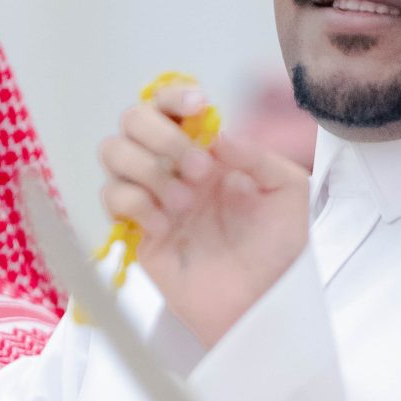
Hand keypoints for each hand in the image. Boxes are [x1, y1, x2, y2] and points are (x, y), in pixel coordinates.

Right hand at [97, 83, 308, 345]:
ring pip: (113, 152)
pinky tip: (165, 224)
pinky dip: (136, 203)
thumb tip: (216, 135)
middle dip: (161, 136)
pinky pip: (112, 198)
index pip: (173, 105)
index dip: (176, 96)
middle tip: (198, 170)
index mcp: (208, 151)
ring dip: (147, 169)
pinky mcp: (135, 231)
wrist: (260, 303)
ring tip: (184, 202)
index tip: (198, 107)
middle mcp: (174, 168)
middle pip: (133, 120)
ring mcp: (152, 198)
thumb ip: (257, 156)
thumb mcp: (287, 193)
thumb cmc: (277, 251)